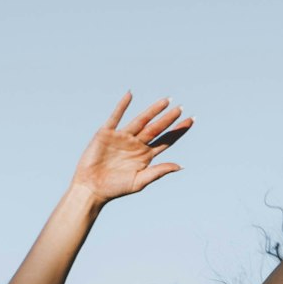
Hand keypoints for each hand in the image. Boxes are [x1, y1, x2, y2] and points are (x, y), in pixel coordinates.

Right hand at [72, 93, 192, 204]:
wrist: (91, 188)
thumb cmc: (115, 188)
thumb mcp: (139, 181)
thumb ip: (158, 172)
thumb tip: (180, 166)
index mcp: (145, 156)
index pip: (165, 141)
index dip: (178, 131)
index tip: (191, 120)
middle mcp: (136, 144)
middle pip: (156, 128)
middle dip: (168, 119)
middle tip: (180, 108)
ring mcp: (122, 137)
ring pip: (141, 120)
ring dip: (152, 111)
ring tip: (166, 101)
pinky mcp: (107, 133)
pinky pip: (116, 117)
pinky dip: (122, 106)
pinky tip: (130, 95)